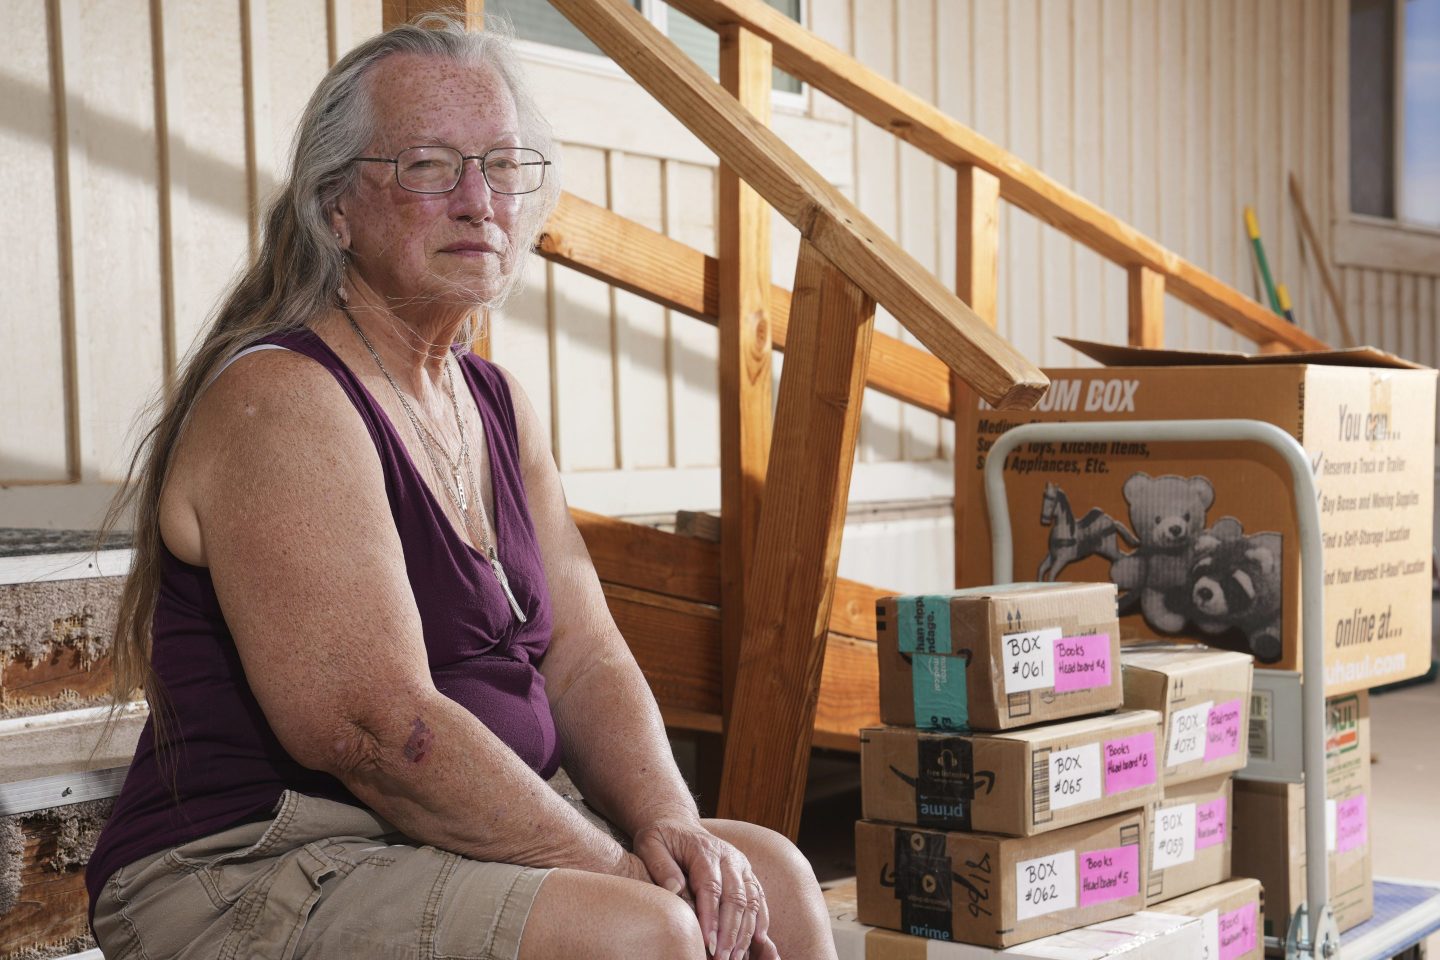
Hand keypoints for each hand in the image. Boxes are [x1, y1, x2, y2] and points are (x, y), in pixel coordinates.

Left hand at [632, 818, 778, 959]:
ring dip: (745, 932)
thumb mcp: (650, 844)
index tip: (707, 943)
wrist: (678, 824)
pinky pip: (759, 897)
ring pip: (751, 900)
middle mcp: (729, 857)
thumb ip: (660, 865)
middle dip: (730, 932)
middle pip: (736, 898)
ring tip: (734, 958)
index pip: (711, 888)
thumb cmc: (661, 838)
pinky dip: (761, 919)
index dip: (711, 918)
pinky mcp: (747, 873)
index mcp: (705, 851)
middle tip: (721, 959)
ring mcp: (741, 865)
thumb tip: (674, 889)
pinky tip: (756, 941)